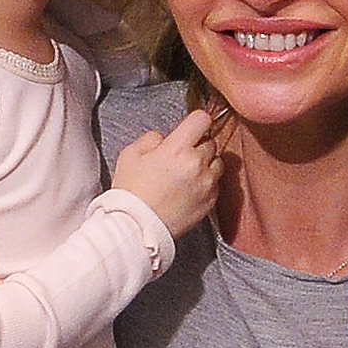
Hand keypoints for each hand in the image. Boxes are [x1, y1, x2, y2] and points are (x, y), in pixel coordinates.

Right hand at [112, 107, 221, 235]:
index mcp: (178, 148)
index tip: (191, 128)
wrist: (137, 227)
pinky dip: (207, 184)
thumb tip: (165, 139)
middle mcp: (197, 164)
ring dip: (206, 164)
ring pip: (217, 163)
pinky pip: (216, 184)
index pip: (202, 119)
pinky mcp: (210, 202)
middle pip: (210, 141)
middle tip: (181, 157)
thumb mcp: (130, 155)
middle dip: (198, 145)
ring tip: (188, 174)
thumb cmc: (131, 192)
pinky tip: (189, 190)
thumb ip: (151, 138)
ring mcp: (207, 184)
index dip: (195, 121)